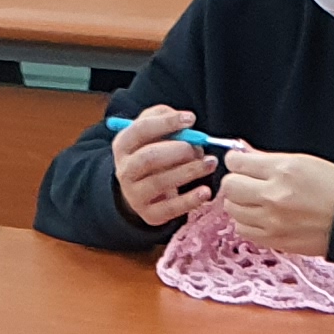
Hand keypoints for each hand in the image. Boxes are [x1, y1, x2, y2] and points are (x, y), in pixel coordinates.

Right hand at [110, 103, 219, 227]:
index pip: (141, 130)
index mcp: (123, 145)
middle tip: (199, 148)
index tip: (191, 119)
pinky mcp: (149, 215)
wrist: (141, 191)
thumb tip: (186, 120)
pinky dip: (191, 200)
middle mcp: (125, 171)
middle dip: (178, 150)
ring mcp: (135, 195)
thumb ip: (164, 118)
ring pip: (161, 182)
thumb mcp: (152, 133)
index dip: (167, 123)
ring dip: (190, 171)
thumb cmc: (152, 154)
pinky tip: (205, 191)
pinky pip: (171, 208)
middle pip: (149, 158)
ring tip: (210, 163)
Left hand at [215, 145, 333, 255]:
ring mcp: (271, 221)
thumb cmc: (332, 188)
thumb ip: (266, 159)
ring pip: (232, 209)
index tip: (241, 163)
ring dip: (240, 203)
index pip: (236, 163)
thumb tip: (242, 153)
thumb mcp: (301, 162)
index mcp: (282, 171)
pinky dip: (247, 222)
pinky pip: (242, 230)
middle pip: (229, 187)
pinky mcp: (273, 240)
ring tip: (256, 200)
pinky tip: (261, 217)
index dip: (236, 161)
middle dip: (236, 182)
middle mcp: (273, 196)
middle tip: (247, 182)